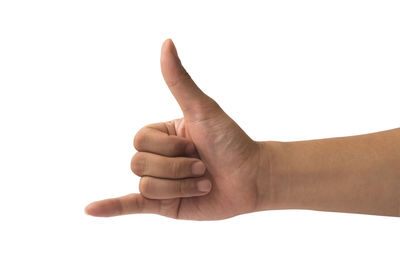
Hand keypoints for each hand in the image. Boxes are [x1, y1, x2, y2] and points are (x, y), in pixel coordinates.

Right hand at [85, 39, 270, 219]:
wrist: (251, 177)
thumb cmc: (230, 141)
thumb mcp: (202, 109)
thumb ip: (179, 81)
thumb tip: (166, 43)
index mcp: (162, 135)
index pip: (141, 140)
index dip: (168, 147)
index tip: (196, 145)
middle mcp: (158, 157)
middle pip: (140, 164)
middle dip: (176, 167)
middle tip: (202, 166)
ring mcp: (160, 182)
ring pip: (146, 186)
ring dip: (180, 185)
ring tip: (203, 182)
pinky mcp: (163, 205)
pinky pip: (131, 205)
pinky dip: (110, 207)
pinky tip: (90, 209)